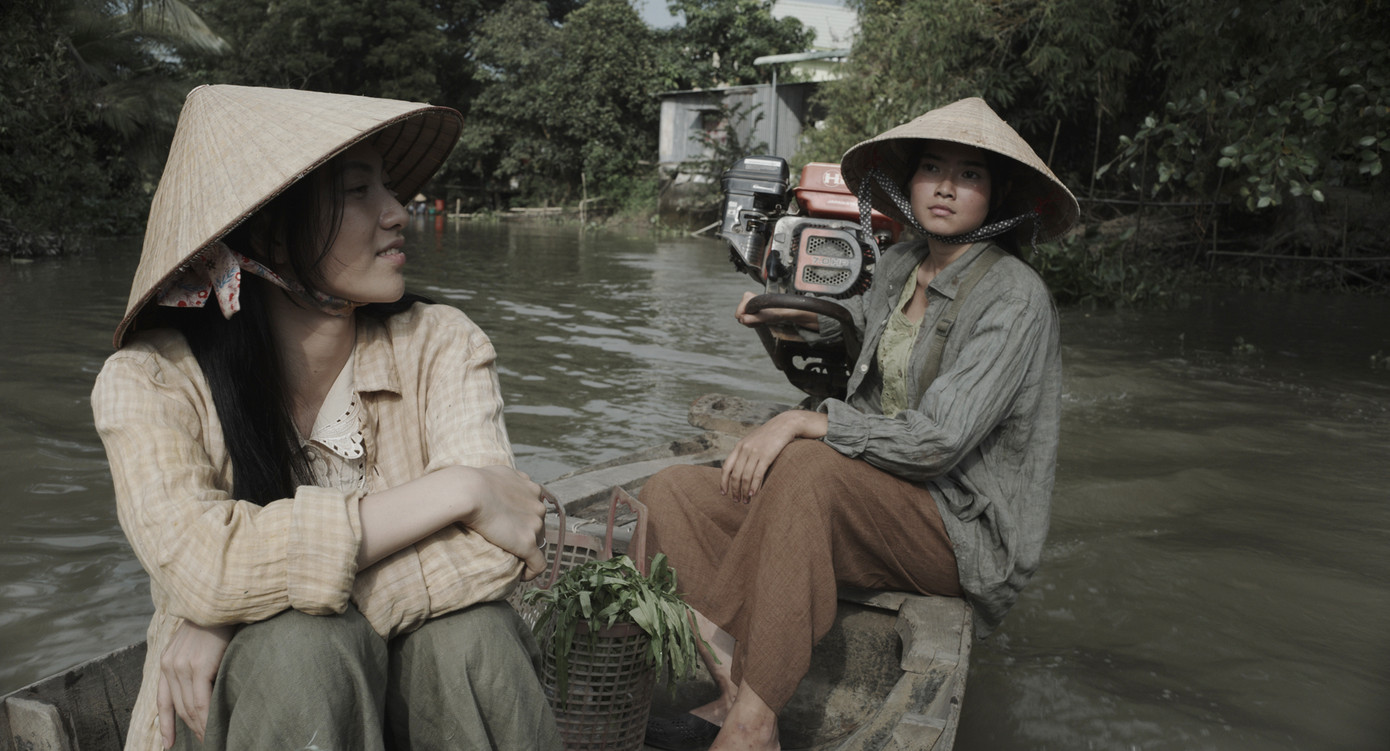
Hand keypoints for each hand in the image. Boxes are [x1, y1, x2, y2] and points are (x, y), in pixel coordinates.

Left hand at [157, 620, 234, 747]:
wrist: (222, 598)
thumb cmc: (218, 619)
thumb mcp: (199, 642)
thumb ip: (197, 661)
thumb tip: (207, 681)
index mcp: (168, 660)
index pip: (164, 700)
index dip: (166, 726)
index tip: (167, 745)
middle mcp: (170, 665)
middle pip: (180, 708)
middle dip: (191, 728)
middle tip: (205, 741)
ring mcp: (182, 666)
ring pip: (190, 708)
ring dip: (200, 727)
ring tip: (212, 739)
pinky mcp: (197, 667)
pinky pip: (201, 702)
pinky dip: (206, 719)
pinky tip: (213, 728)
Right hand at [459, 466, 548, 580]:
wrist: (469, 491)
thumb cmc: (475, 481)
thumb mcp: (499, 472)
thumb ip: (509, 478)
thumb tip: (504, 481)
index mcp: (532, 489)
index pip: (535, 507)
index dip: (526, 518)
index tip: (514, 525)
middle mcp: (538, 506)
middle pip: (539, 526)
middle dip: (528, 534)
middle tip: (510, 543)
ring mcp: (534, 525)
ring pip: (539, 544)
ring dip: (528, 551)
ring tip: (515, 559)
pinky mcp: (527, 543)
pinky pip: (538, 564)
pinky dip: (532, 572)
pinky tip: (524, 577)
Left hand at [720, 410, 827, 501]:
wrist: (784, 425)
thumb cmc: (769, 436)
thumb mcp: (752, 441)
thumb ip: (744, 453)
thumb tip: (739, 470)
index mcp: (739, 446)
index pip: (726, 467)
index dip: (723, 482)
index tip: (724, 493)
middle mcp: (744, 449)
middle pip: (735, 475)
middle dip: (735, 490)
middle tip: (737, 501)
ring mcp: (755, 452)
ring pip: (745, 477)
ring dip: (744, 491)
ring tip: (746, 501)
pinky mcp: (766, 456)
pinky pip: (757, 474)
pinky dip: (754, 486)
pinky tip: (753, 494)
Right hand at [734, 291, 812, 327]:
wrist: (784, 310)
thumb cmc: (777, 311)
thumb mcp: (764, 317)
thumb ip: (752, 319)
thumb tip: (743, 320)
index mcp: (748, 297)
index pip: (738, 313)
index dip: (746, 319)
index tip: (756, 318)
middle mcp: (747, 298)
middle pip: (740, 316)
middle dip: (748, 320)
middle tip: (759, 319)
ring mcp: (749, 303)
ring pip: (743, 318)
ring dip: (751, 321)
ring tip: (761, 319)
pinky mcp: (752, 307)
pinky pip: (747, 317)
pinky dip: (753, 320)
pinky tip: (760, 319)